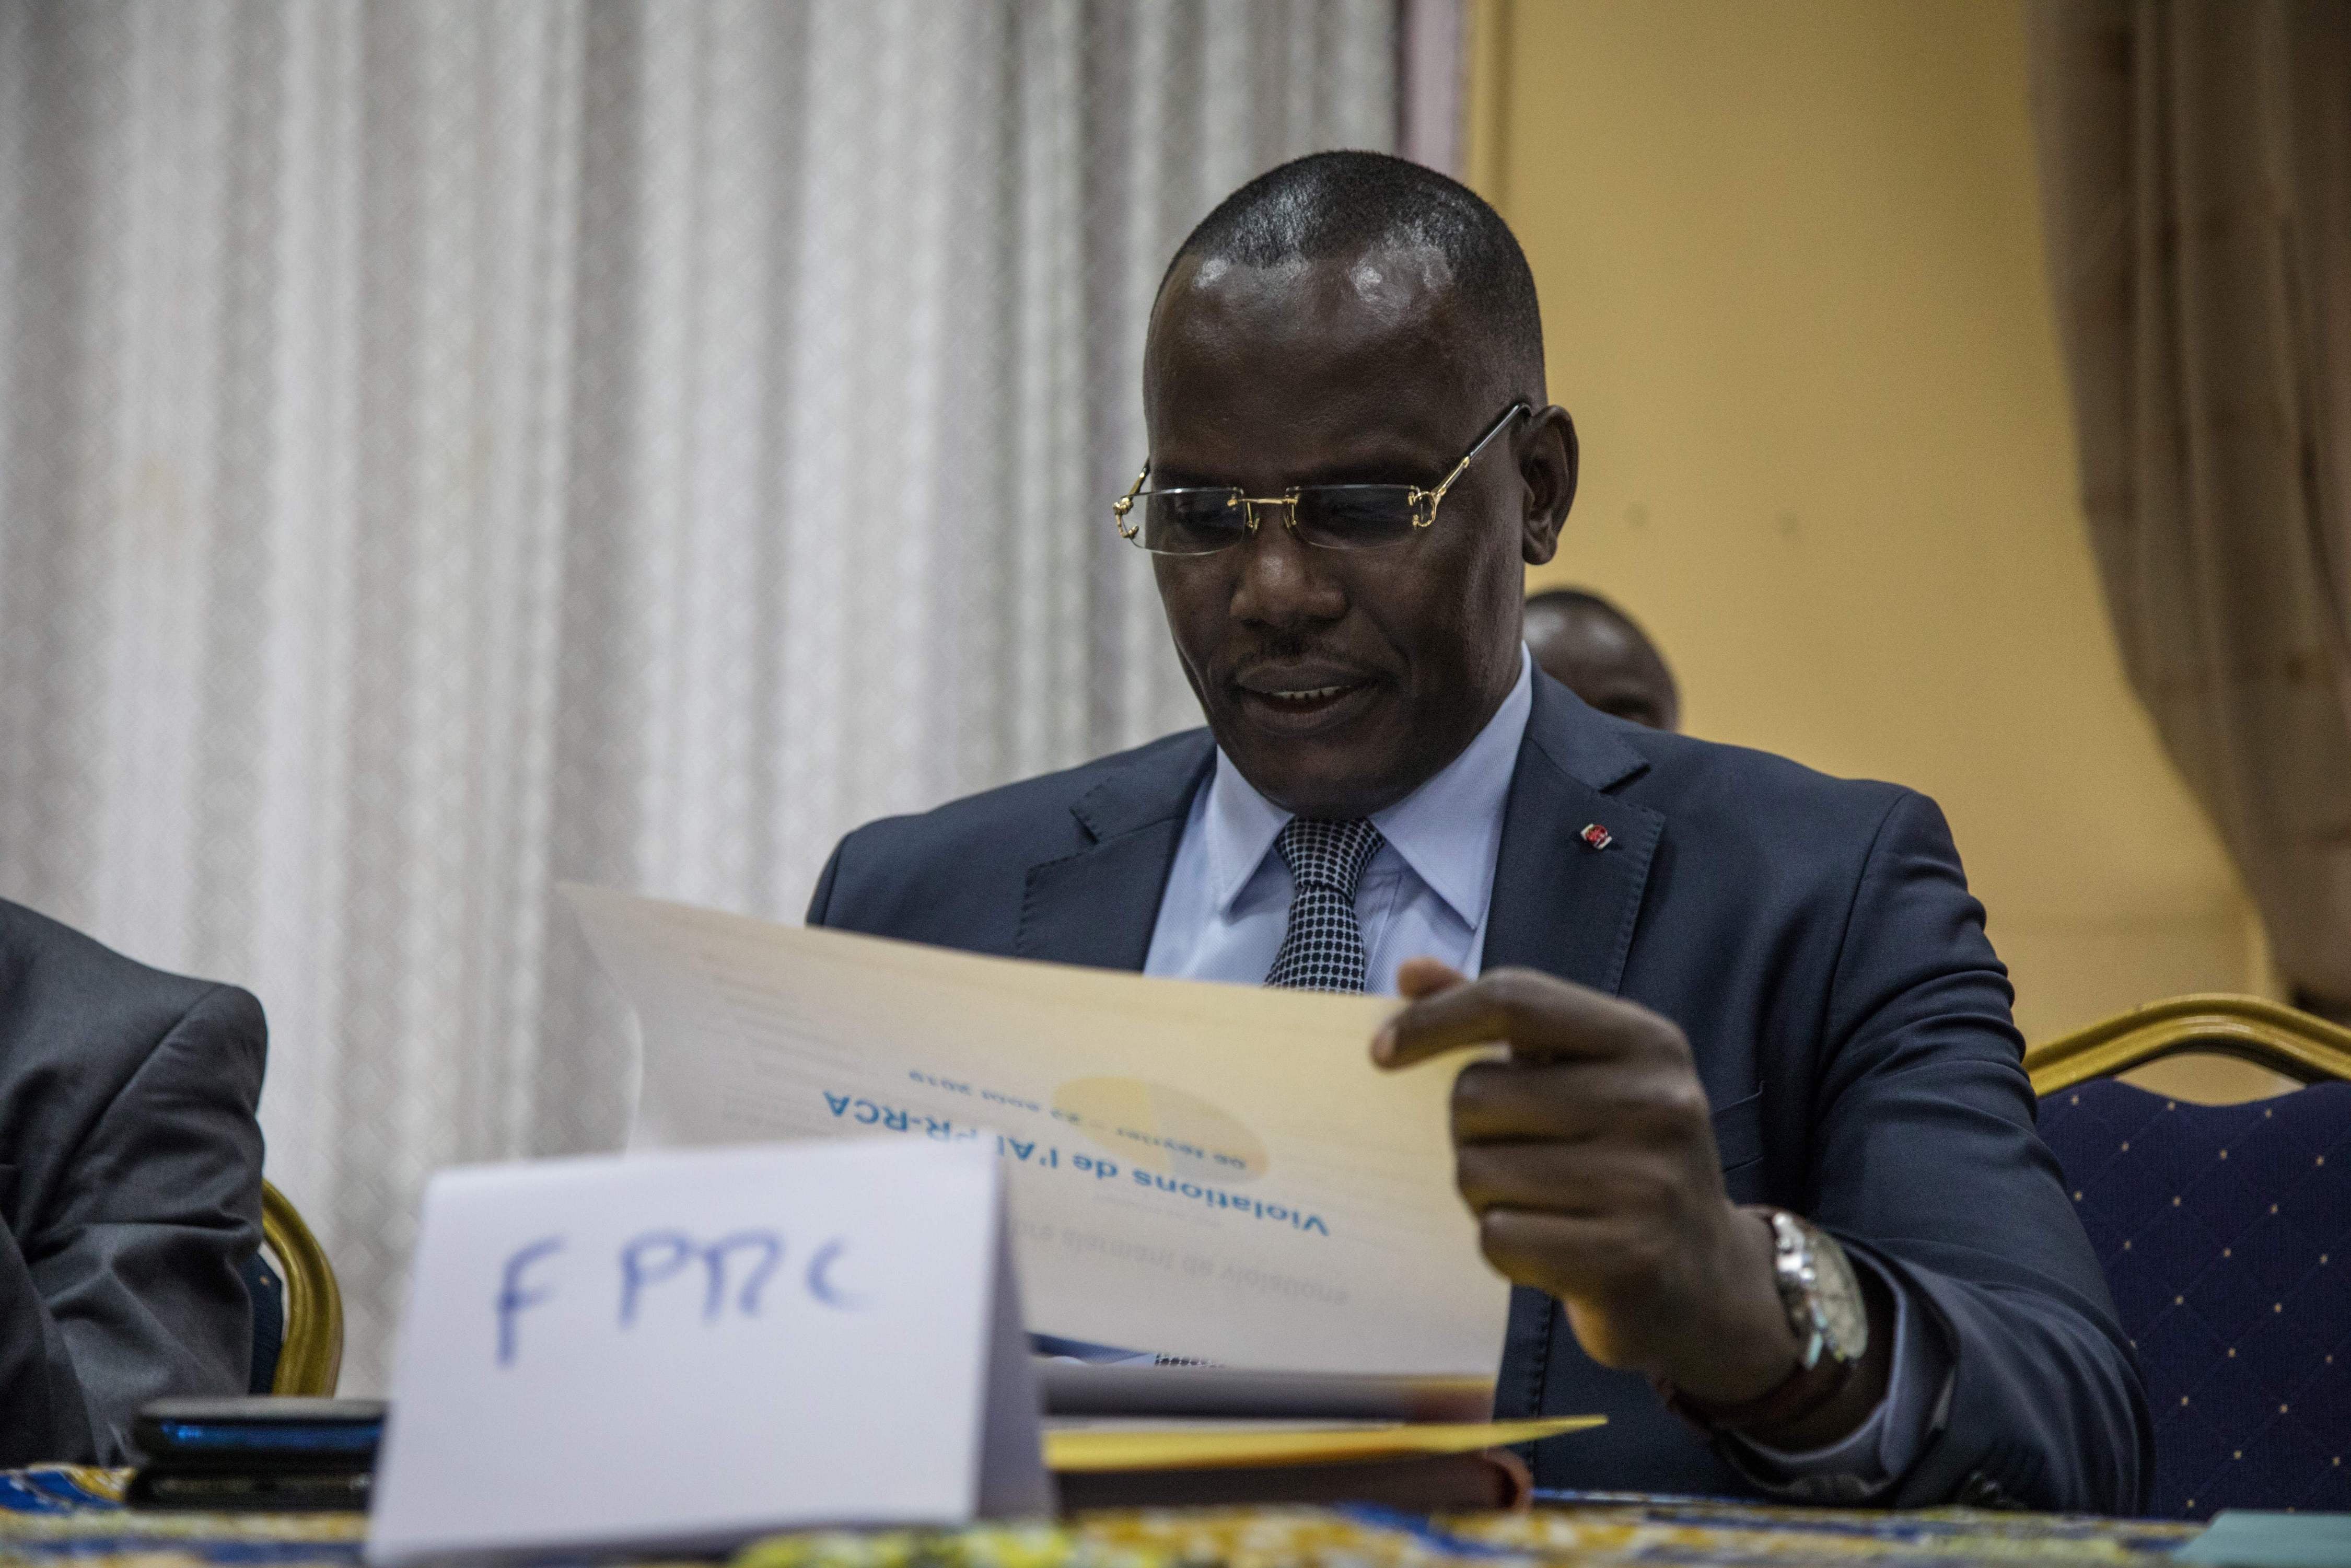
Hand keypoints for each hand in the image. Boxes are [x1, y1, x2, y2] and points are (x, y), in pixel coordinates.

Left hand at [1373, 959, 1886, 1440]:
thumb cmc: (1622, 1162)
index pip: (1514, 999)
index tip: (1380, 1052)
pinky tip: (1551, 1248)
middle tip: (1515, 1158)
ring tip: (1540, 1205)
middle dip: (1470, 1134)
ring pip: (1477, 1172)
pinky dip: (1506, 1249)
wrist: (1706, 1281)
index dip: (1434, 1020)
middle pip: (1476, 1094)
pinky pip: (1499, 1240)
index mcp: (1648, 1042)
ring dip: (1486, 1196)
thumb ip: (1502, 1021)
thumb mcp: (1583, 1077)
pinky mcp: (1628, 1260)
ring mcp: (1649, 1184)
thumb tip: (1412, 975)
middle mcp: (1659, 1103)